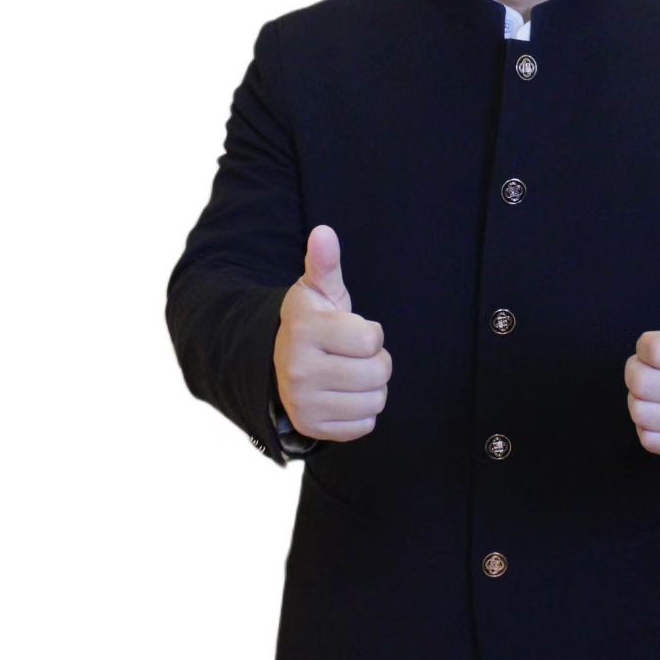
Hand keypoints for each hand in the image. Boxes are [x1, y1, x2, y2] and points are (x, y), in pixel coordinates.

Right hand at [274, 225, 391, 441]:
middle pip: (379, 372)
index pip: (372, 339)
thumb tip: (324, 232)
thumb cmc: (314, 322)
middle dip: (376, 360)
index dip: (370, 333)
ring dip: (371, 386)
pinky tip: (342, 395)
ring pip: (375, 400)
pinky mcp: (312, 427)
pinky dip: (361, 412)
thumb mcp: (319, 291)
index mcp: (304, 329)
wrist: (280, 363)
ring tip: (349, 373)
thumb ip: (325, 262)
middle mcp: (298, 368)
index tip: (351, 329)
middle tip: (353, 354)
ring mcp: (303, 402)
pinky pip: (365, 425)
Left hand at [625, 241, 659, 457]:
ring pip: (641, 412)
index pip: (654, 351)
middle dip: (636, 370)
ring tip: (657, 387)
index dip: (646, 344)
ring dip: (640, 398)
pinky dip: (648, 425)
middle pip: (641, 383)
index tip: (658, 342)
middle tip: (652, 366)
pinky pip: (649, 440)